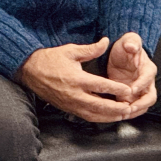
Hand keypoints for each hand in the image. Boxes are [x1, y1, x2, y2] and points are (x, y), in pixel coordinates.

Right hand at [17, 38, 136, 122]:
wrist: (29, 70)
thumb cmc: (50, 59)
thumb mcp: (70, 50)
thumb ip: (91, 49)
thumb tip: (106, 41)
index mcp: (76, 78)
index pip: (101, 86)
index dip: (116, 89)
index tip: (128, 90)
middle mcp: (74, 94)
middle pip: (100, 105)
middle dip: (117, 108)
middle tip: (130, 107)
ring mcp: (70, 103)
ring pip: (94, 115)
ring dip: (110, 116)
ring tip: (123, 114)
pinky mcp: (67, 109)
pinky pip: (86, 117)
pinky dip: (99, 118)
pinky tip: (108, 117)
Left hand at [107, 33, 156, 117]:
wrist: (120, 54)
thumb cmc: (126, 47)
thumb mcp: (128, 40)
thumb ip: (132, 42)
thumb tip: (132, 46)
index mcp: (148, 69)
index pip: (147, 79)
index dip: (140, 85)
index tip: (131, 90)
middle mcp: (147, 82)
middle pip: (150, 97)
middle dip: (141, 104)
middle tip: (129, 108)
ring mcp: (140, 91)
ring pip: (143, 105)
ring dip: (135, 111)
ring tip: (124, 114)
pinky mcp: (131, 96)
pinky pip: (133, 107)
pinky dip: (128, 112)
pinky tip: (118, 114)